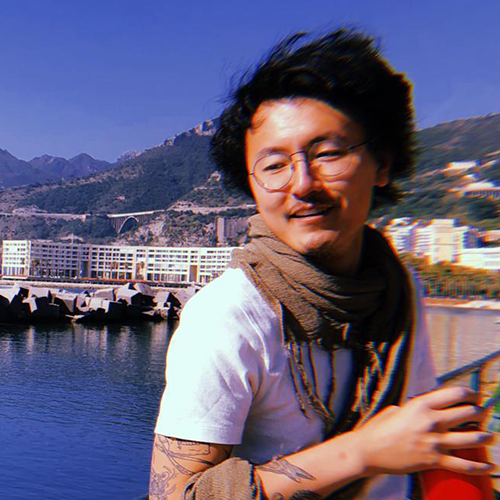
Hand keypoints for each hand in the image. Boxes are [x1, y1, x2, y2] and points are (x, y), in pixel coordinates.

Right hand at [353, 386, 493, 475]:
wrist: (368, 451)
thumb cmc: (378, 429)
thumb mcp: (395, 410)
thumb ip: (413, 409)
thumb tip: (422, 412)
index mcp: (421, 404)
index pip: (455, 394)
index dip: (470, 394)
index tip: (474, 396)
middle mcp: (431, 421)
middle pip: (468, 414)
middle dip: (480, 414)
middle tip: (482, 415)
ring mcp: (434, 441)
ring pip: (472, 438)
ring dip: (485, 437)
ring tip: (489, 436)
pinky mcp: (434, 460)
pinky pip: (464, 465)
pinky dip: (480, 467)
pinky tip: (489, 466)